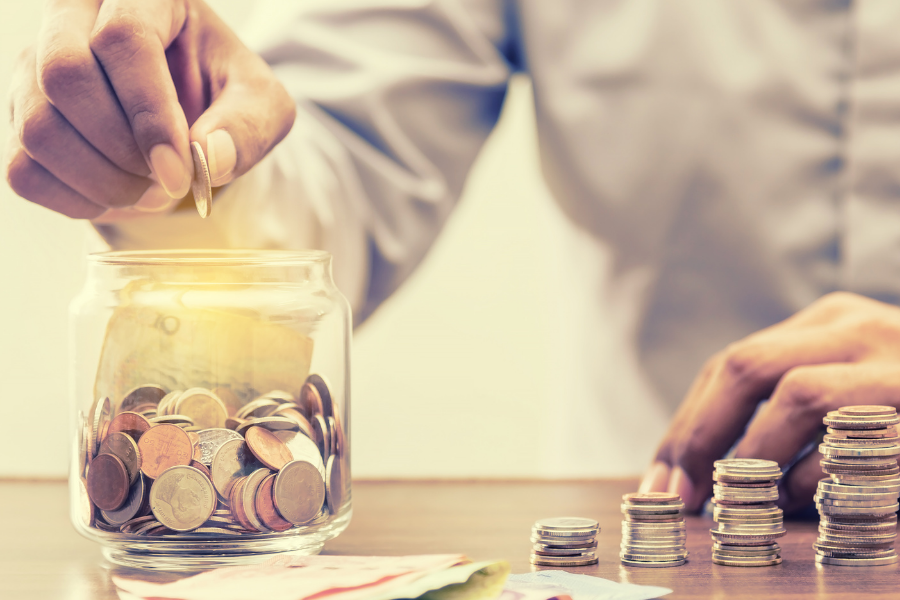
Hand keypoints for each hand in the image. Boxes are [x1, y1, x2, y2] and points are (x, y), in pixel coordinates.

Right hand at [5, 0, 294, 219]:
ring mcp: (36, 67)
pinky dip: (76, 200)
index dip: (150, 115)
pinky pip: (23, 169)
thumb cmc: (225, 96)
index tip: (181, 173)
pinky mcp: (21, 117)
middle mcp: (73, 18)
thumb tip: (209, 158)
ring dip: (103, 181)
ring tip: (151, 190)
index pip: (124, 40)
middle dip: (123, 149)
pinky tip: (117, 195)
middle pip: (65, 75)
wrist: (190, 118)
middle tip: (168, 181)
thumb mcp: (261, 105)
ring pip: (39, 127)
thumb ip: (249, 126)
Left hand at [639, 291, 899, 513]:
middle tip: (673, 500)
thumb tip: (696, 467)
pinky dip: (819, 478)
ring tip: (733, 504)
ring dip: (752, 458)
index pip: (731, 365)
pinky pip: (860, 442)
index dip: (686, 425)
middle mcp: (863, 329)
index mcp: (831, 322)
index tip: (658, 481)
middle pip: (746, 367)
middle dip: (697, 438)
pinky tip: (804, 507)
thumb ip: (788, 408)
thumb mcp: (851, 381)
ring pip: (798, 395)